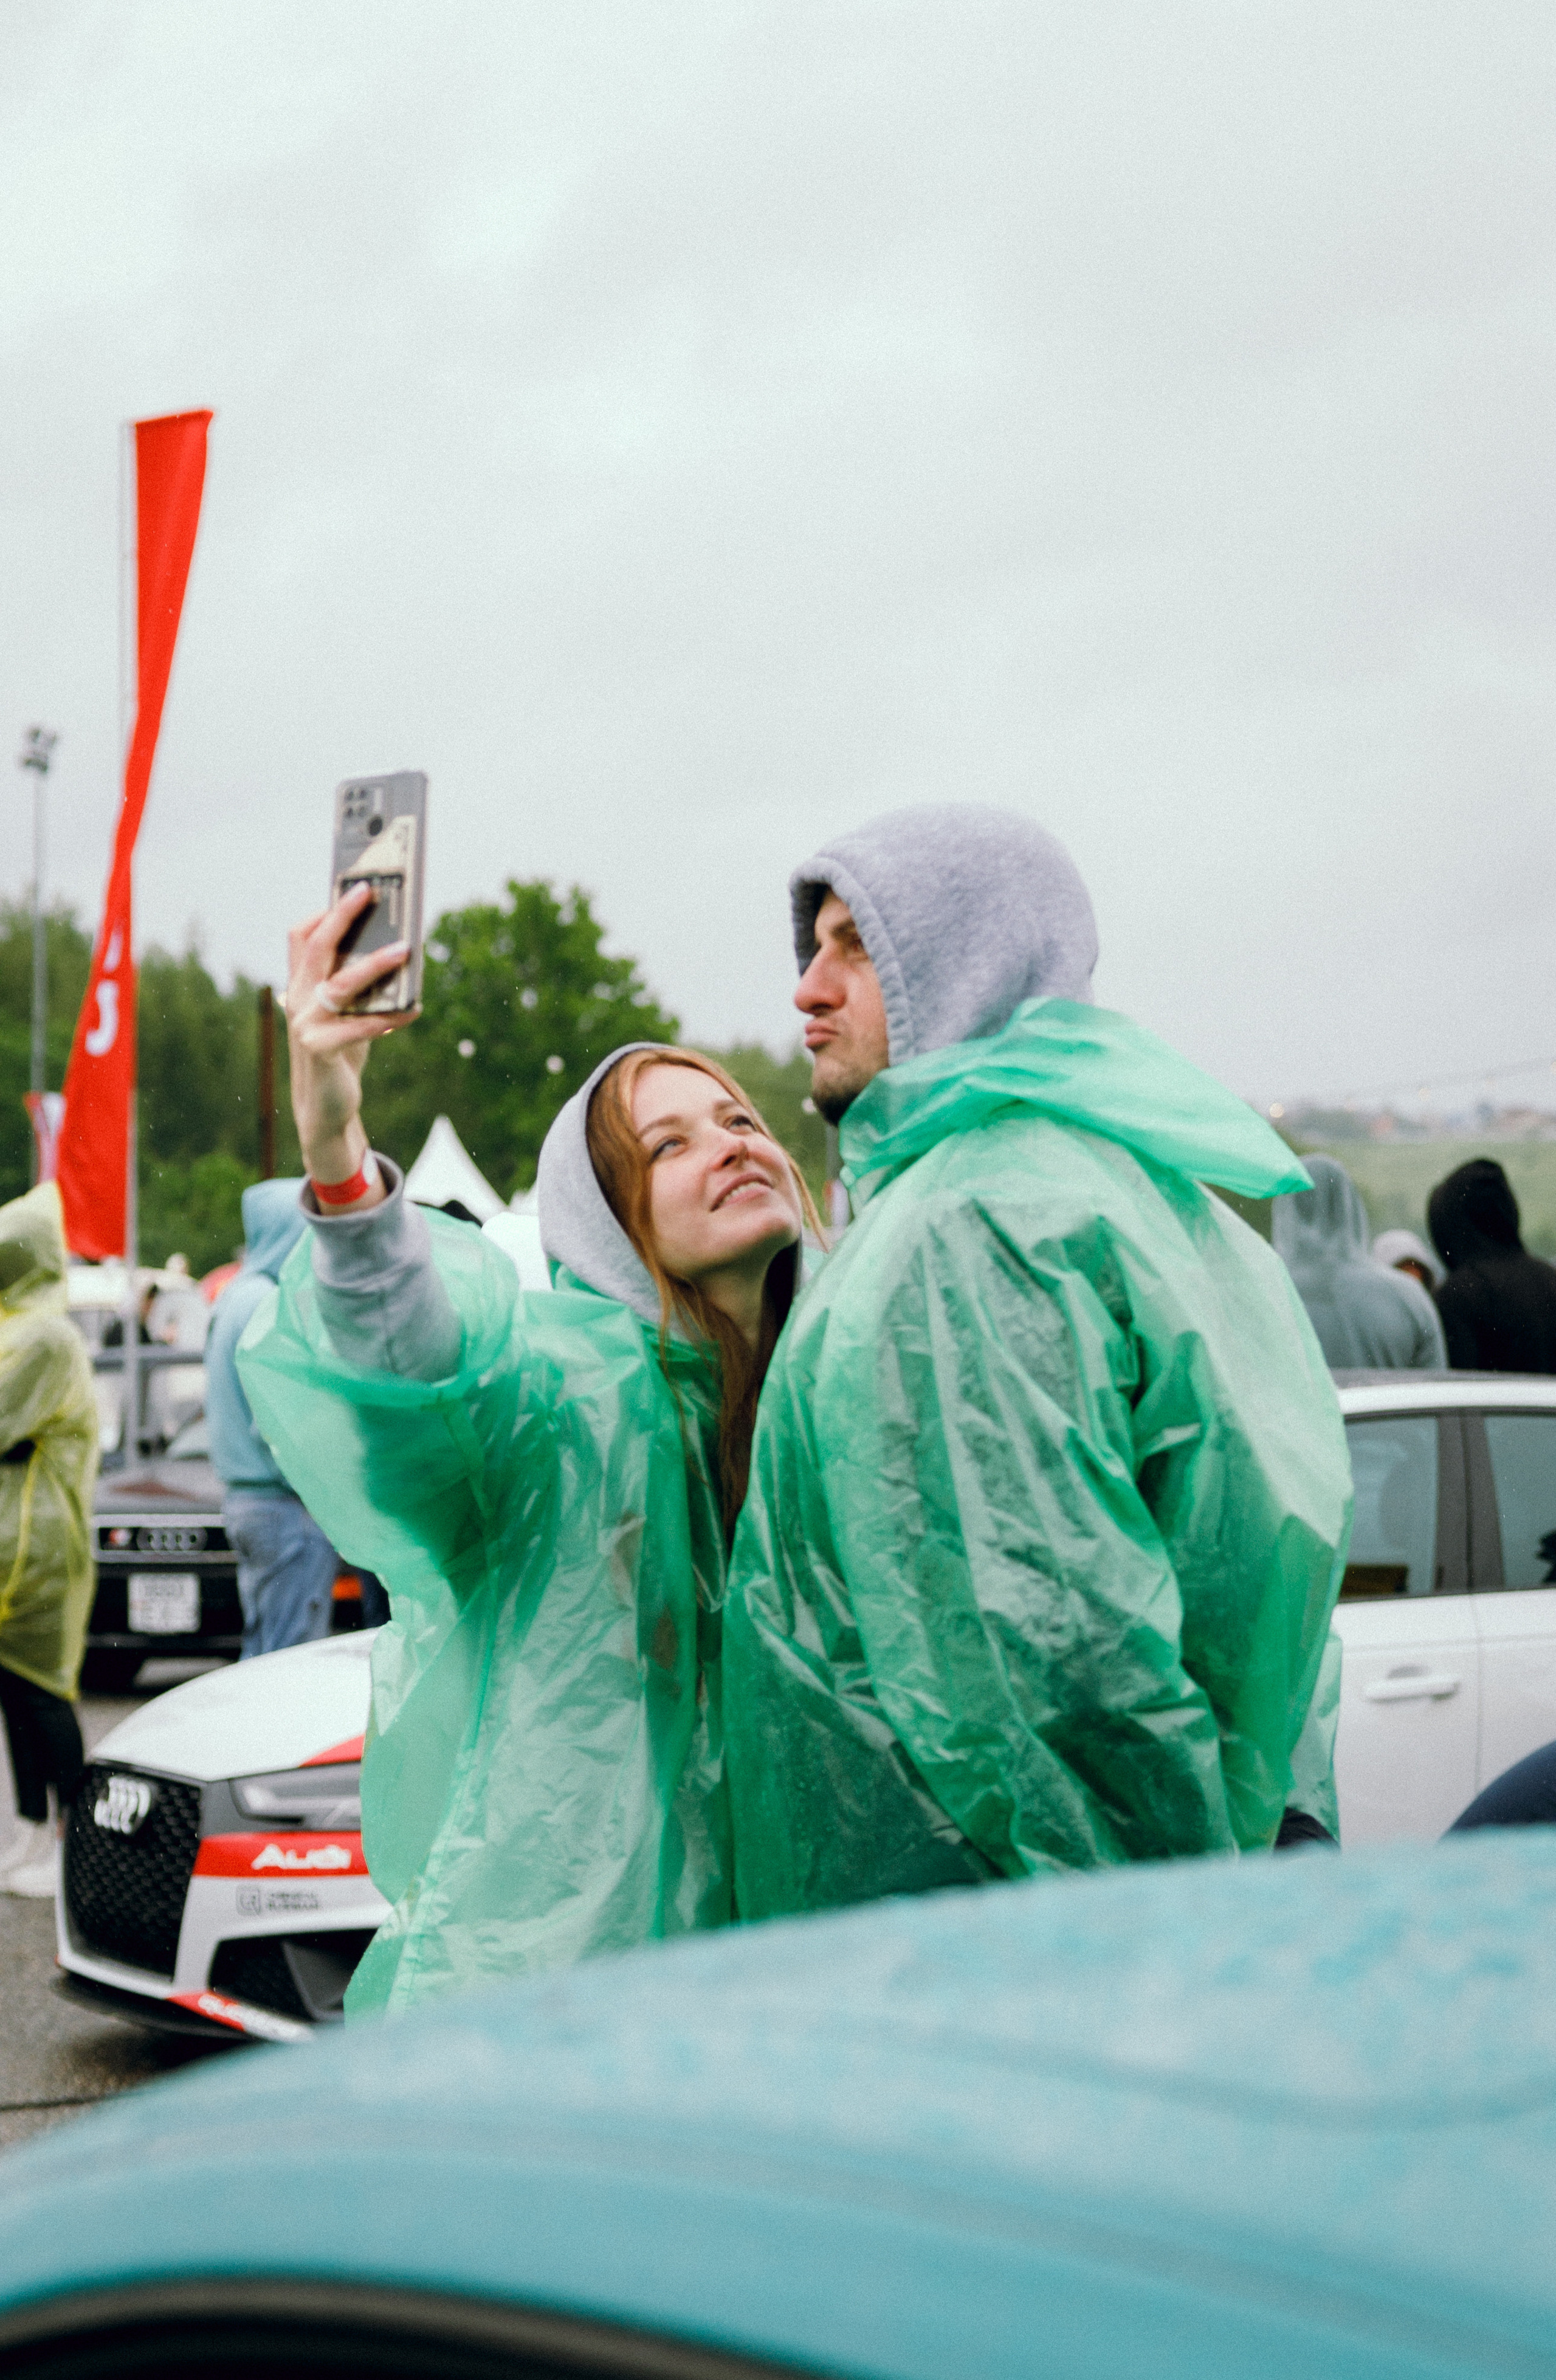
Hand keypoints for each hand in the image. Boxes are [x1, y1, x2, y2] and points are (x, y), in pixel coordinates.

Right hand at [285, 884, 416, 1208]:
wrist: (324, 1106)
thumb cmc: (341, 1051)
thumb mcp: (347, 1011)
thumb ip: (359, 984)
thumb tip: (399, 947)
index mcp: (301, 984)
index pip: (300, 936)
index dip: (323, 911)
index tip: (352, 889)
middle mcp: (297, 998)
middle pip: (317, 947)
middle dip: (343, 916)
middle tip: (368, 892)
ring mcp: (305, 1024)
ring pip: (339, 985)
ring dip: (374, 966)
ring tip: (404, 951)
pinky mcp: (320, 1051)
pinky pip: (358, 1028)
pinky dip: (388, 1019)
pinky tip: (413, 1011)